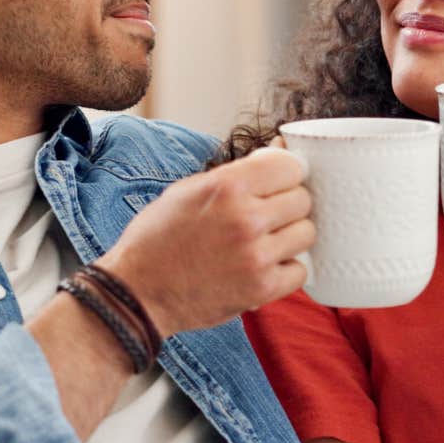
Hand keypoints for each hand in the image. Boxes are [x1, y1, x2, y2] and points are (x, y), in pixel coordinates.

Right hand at [100, 148, 312, 337]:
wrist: (137, 292)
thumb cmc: (159, 237)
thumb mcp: (190, 189)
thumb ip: (239, 172)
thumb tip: (282, 149)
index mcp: (228, 185)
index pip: (290, 167)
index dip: (285, 175)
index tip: (276, 185)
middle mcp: (246, 218)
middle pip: (302, 200)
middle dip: (287, 206)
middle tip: (266, 217)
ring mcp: (256, 255)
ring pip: (306, 233)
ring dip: (290, 237)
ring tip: (263, 243)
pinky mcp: (261, 289)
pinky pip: (300, 271)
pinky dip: (286, 270)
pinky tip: (263, 267)